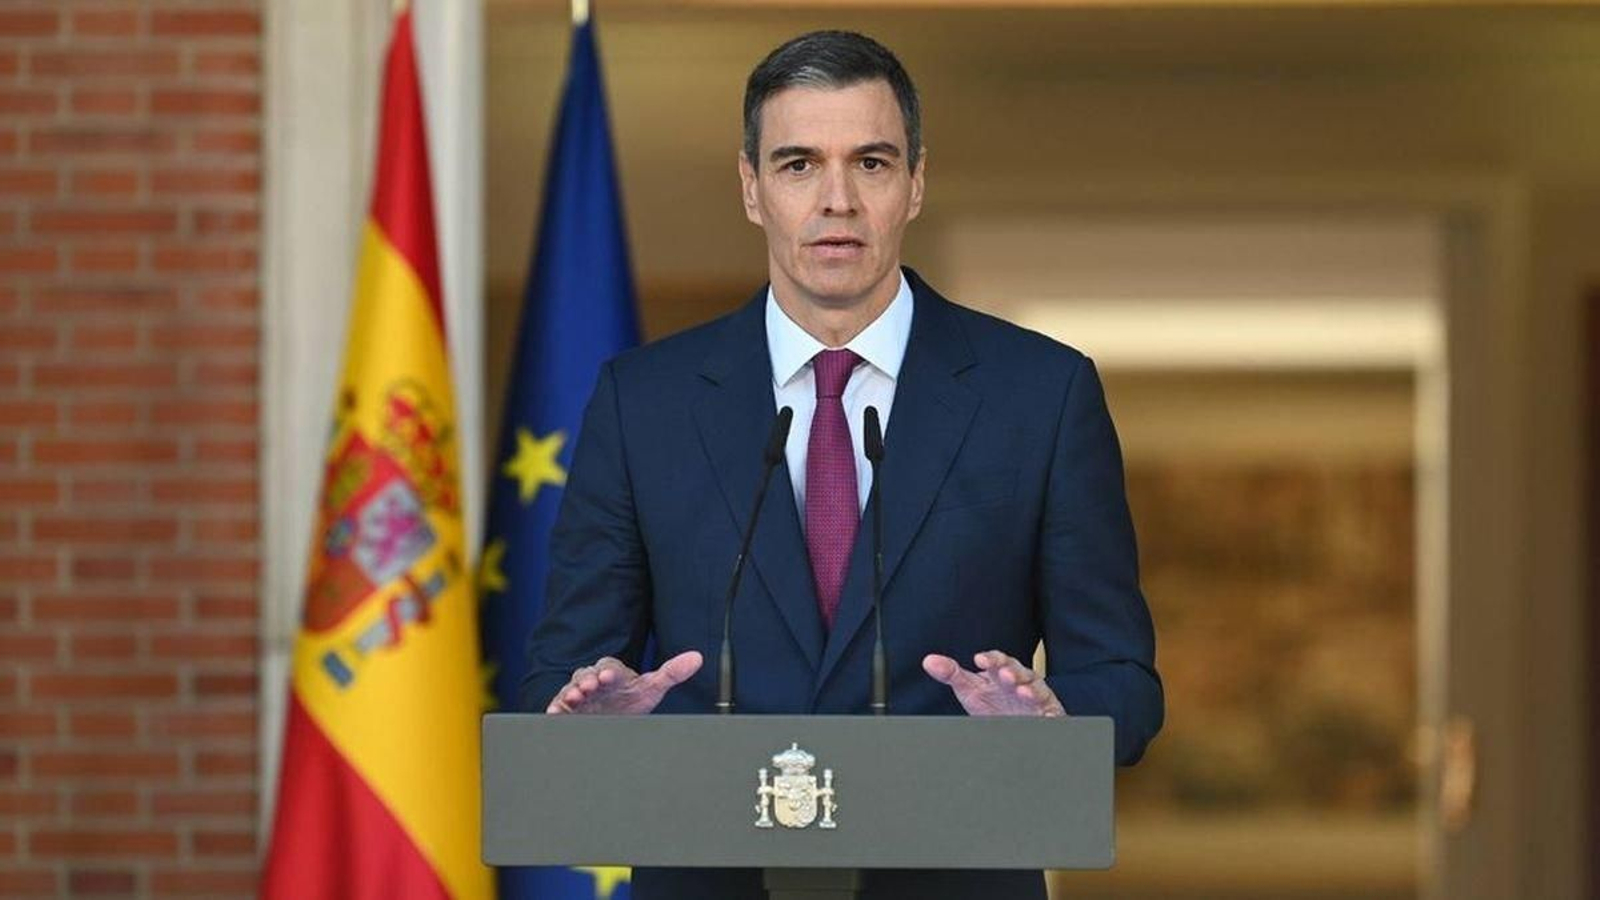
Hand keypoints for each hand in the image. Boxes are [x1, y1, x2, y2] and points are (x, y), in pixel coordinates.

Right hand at [545, 651, 702, 714]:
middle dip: (587, 680)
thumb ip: (673, 672)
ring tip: (573, 698)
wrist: (615, 718)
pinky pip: (559, 705)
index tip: (609, 678)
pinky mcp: (568, 710)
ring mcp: (580, 695)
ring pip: (571, 689)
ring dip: (571, 693)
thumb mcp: (653, 687)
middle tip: (589, 687)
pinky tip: (554, 713)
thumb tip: (697, 657)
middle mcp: (593, 680)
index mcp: (613, 672)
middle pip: (586, 675)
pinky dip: (556, 708)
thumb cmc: (632, 699)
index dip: (609, 672)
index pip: (609, 667)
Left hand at [922, 650, 1065, 716]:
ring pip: (1037, 689)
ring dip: (1030, 690)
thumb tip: (928, 661)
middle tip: (1003, 675)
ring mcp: (1036, 698)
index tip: (979, 660)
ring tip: (1022, 692)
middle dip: (1012, 672)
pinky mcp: (1048, 714)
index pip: (997, 661)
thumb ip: (951, 674)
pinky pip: (1051, 712)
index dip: (991, 659)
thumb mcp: (970, 689)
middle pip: (1018, 672)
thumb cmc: (992, 702)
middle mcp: (1020, 681)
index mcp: (1001, 672)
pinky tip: (1044, 714)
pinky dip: (1049, 713)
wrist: (1014, 722)